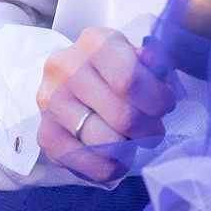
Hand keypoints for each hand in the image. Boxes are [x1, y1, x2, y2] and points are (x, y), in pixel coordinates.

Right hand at [35, 27, 174, 182]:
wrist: (68, 77)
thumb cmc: (112, 68)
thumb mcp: (135, 56)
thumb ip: (153, 66)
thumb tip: (161, 77)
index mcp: (94, 42)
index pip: (129, 80)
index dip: (156, 99)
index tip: (165, 105)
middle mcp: (66, 68)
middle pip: (122, 116)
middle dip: (148, 129)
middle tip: (153, 130)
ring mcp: (51, 103)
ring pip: (106, 144)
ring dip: (129, 149)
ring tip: (133, 141)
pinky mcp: (45, 134)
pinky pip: (88, 165)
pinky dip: (110, 167)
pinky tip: (116, 157)